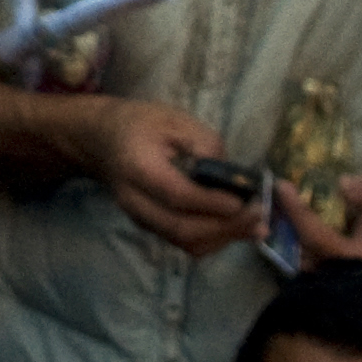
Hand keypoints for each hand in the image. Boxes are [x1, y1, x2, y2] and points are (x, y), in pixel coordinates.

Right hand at [76, 102, 264, 256]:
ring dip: (222, 239)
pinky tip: (235, 228)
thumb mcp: (175, 118)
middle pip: (180, 228)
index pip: (176, 195)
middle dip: (224, 227)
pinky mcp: (150, 227)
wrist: (102, 141)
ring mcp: (140, 218)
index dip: (211, 202)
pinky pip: (182, 243)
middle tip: (259, 219)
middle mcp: (134, 200)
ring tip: (255, 227)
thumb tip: (233, 176)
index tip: (244, 201)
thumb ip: (205, 143)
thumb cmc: (142, 124)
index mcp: (138, 167)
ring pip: (183, 242)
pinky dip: (212, 240)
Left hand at [276, 174, 361, 264]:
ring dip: (281, 227)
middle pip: (300, 249)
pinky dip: (289, 231)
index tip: (282, 186)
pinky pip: (300, 250)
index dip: (299, 213)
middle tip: (268, 192)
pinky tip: (282, 208)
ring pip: (296, 253)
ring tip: (269, 198)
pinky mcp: (324, 264)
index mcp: (357, 261)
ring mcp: (330, 271)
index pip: (318, 239)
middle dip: (281, 222)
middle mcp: (340, 273)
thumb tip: (343, 184)